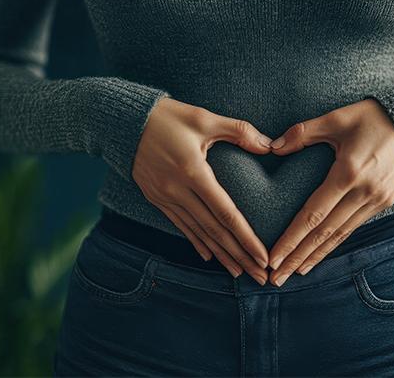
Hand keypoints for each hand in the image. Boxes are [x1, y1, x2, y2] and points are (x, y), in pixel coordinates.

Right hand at [133, 97, 272, 284]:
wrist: (122, 121)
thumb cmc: (167, 116)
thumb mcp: (204, 118)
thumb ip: (239, 131)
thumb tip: (270, 145)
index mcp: (193, 172)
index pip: (226, 214)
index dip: (246, 238)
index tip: (263, 257)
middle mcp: (178, 191)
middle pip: (214, 231)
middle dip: (239, 256)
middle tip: (259, 277)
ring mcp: (164, 197)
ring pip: (198, 233)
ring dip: (221, 255)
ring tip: (240, 273)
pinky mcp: (156, 198)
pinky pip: (180, 225)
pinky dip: (197, 242)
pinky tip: (209, 256)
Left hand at [267, 99, 393, 285]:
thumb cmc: (373, 117)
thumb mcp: (337, 117)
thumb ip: (303, 133)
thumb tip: (272, 147)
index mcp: (348, 172)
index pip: (313, 214)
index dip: (292, 239)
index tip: (273, 258)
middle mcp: (363, 192)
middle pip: (324, 233)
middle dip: (298, 257)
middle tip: (275, 279)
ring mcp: (376, 200)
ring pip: (340, 235)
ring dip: (315, 256)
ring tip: (294, 274)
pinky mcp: (384, 202)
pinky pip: (353, 227)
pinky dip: (334, 244)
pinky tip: (319, 254)